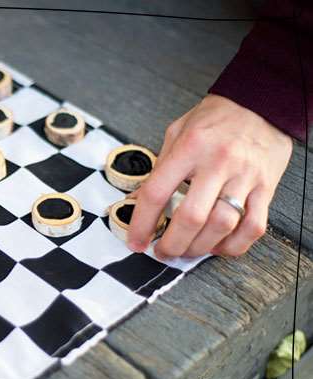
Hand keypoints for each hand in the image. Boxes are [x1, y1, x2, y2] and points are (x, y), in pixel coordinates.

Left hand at [127, 94, 292, 258]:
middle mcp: (217, 163)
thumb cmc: (215, 118)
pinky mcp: (266, 187)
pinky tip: (218, 245)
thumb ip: (160, 168)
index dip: (141, 223)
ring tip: (186, 250)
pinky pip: (252, 227)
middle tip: (163, 252)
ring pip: (221, 226)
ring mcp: (245, 177)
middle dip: (172, 244)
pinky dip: (233, 245)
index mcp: (189, 148)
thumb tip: (137, 203)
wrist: (261, 102)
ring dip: (199, 248)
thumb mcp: (177, 132)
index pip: (157, 193)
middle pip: (191, 217)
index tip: (135, 241)